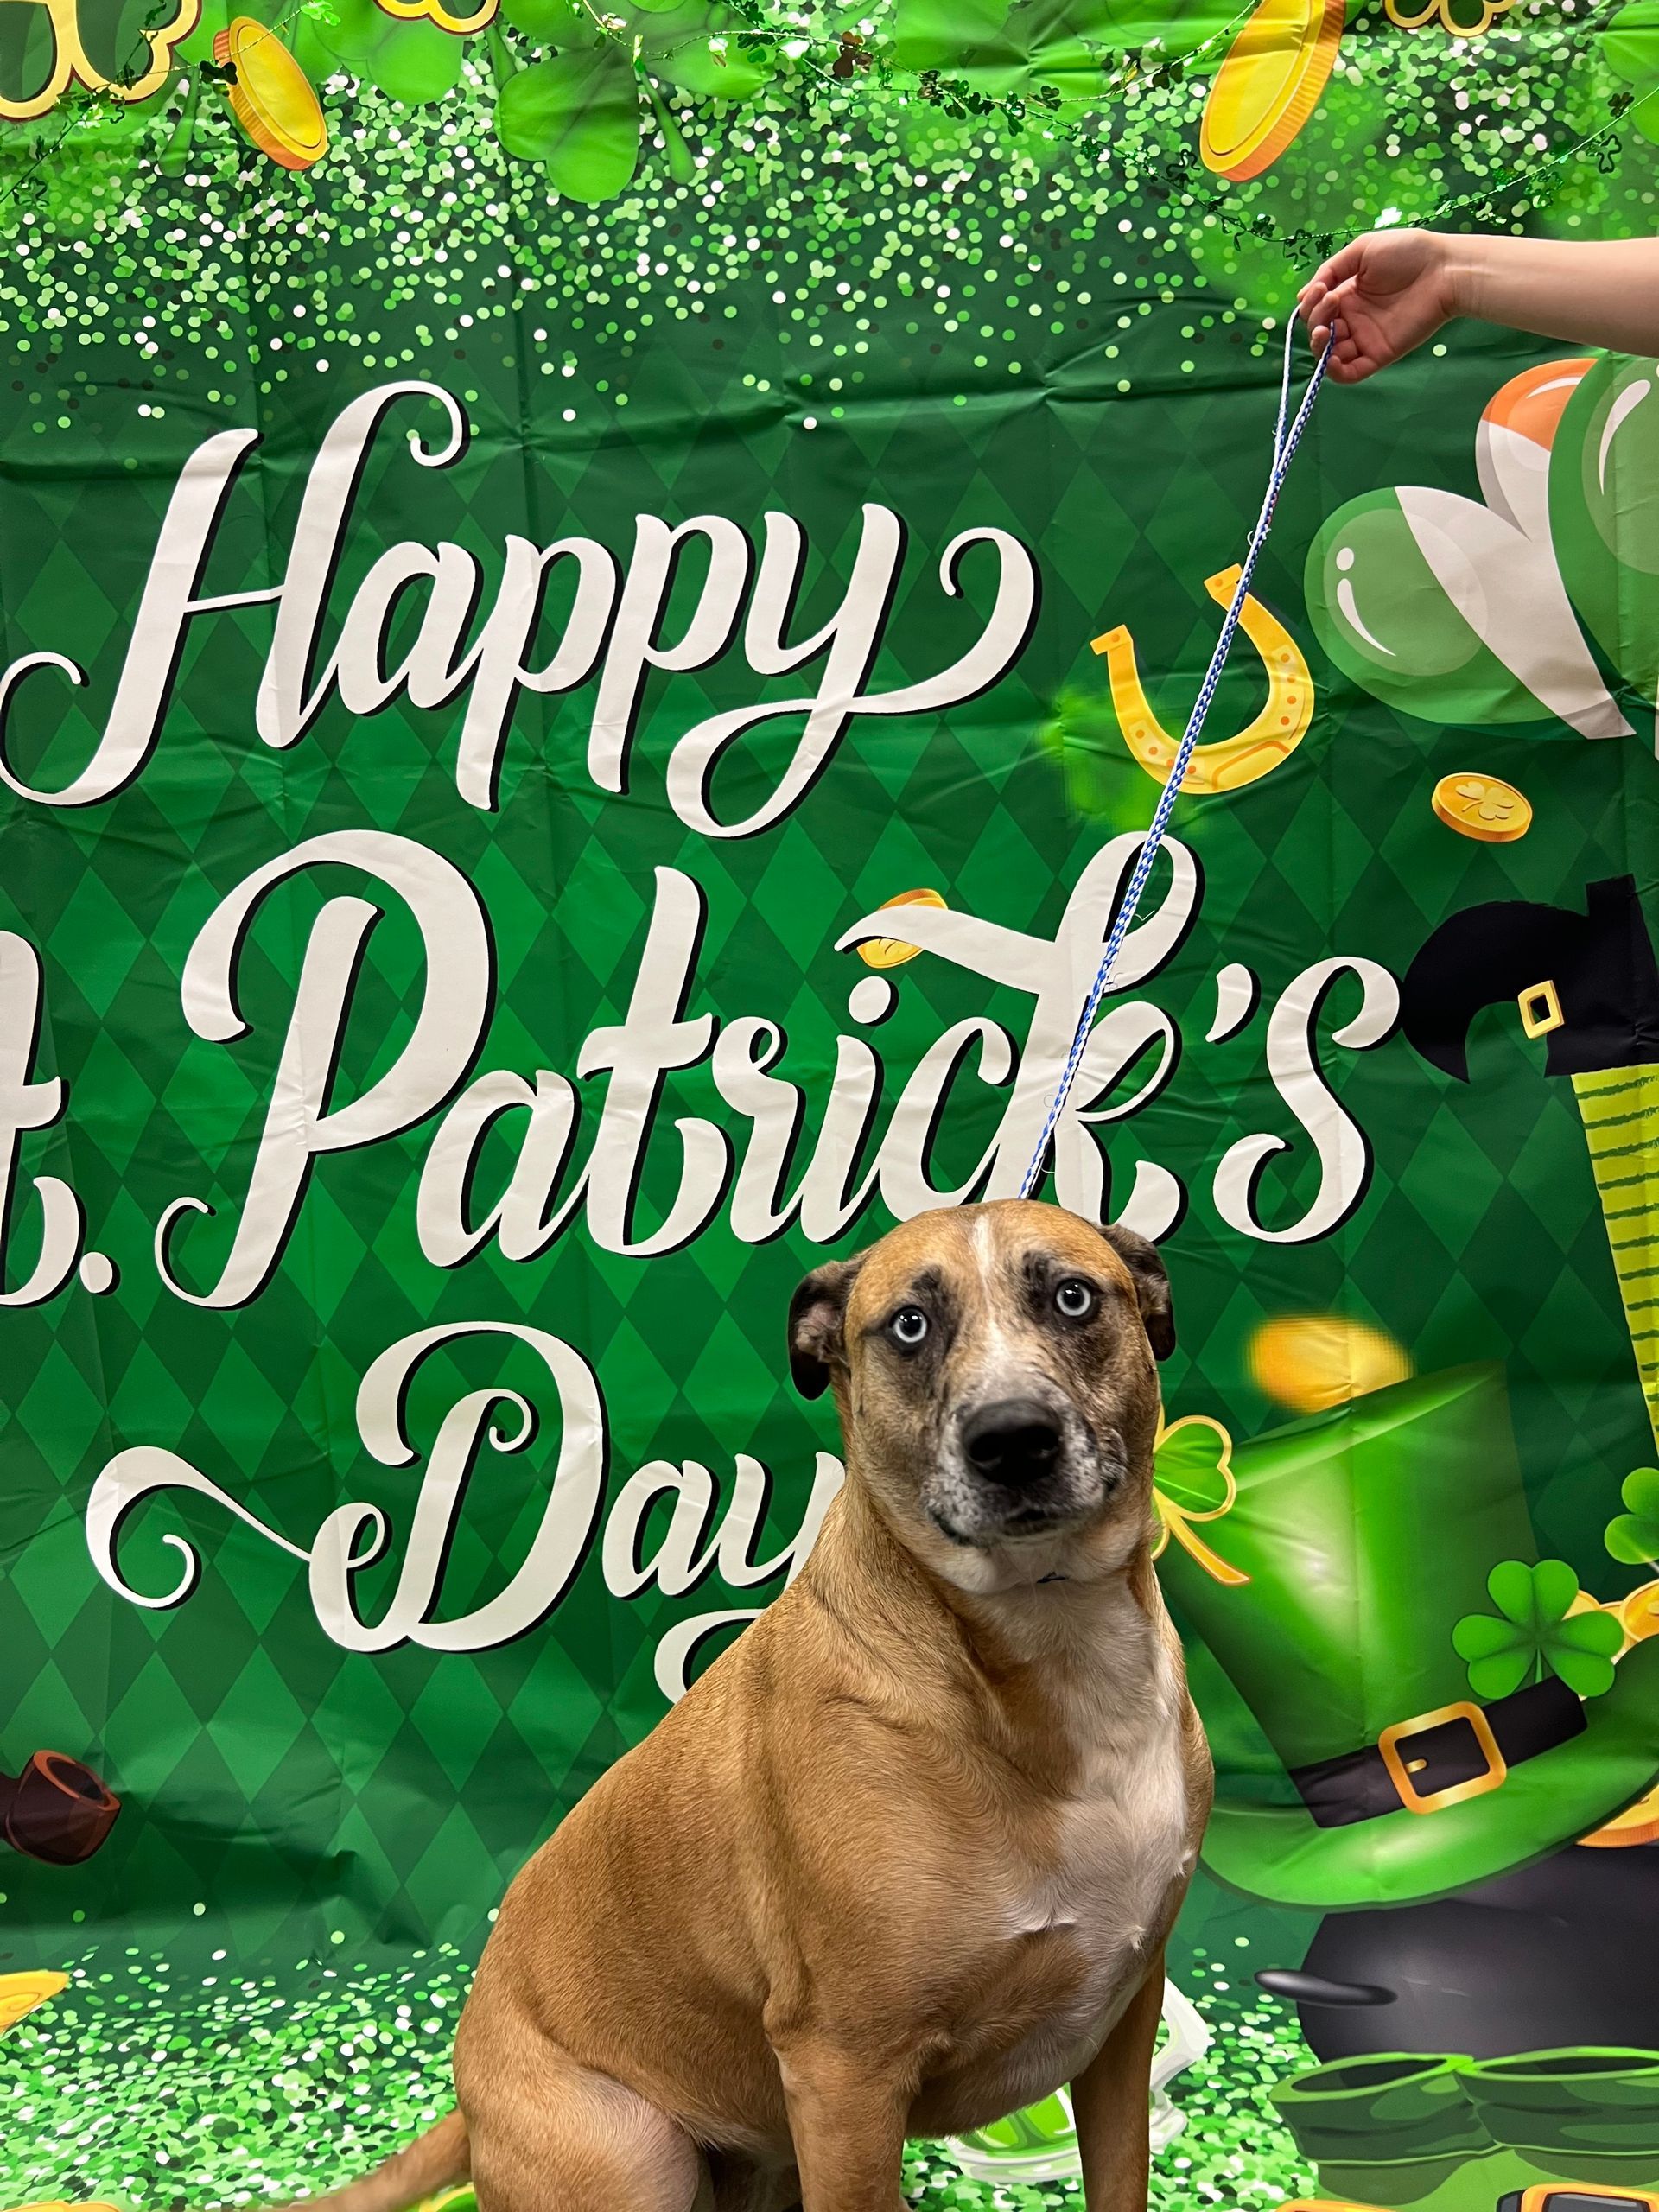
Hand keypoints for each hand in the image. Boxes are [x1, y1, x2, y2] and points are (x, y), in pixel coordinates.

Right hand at [1298, 229, 1461, 384]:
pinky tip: (1330, 359)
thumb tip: (1302, 297)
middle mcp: (1353, 319)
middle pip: (1319, 332)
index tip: (1322, 289)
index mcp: (1348, 295)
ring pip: (1329, 355)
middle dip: (1315, 320)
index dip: (1312, 305)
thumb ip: (1330, 270)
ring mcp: (1365, 339)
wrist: (1442, 269)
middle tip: (1332, 301)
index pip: (1317, 310)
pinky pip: (1349, 374)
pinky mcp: (1378, 355)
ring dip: (1319, 346)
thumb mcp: (1361, 251)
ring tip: (1327, 330)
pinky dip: (1334, 372)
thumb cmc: (1406, 252)